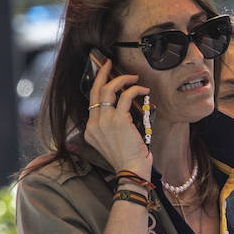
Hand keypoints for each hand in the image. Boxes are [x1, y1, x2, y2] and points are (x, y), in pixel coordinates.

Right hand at [82, 59, 151, 173]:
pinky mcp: (118, 120)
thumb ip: (111, 126)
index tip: (105, 74)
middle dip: (101, 73)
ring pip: (108, 90)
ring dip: (122, 80)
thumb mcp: (112, 142)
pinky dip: (135, 89)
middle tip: (108, 62)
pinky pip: (125, 96)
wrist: (131, 170)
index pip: (92, 101)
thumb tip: (122, 108)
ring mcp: (104, 122)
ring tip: (133, 78)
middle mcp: (94, 124)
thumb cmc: (127, 158)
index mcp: (90, 130)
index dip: (98, 85)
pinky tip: (143, 90)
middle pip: (95, 91)